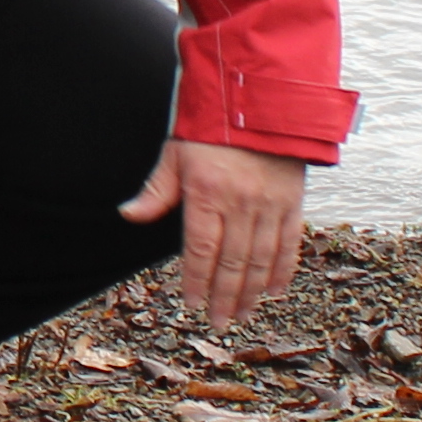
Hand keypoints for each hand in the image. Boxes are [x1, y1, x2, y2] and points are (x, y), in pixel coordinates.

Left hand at [126, 139, 308, 329]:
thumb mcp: (176, 153)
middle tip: (218, 322)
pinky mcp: (292, 202)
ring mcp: (269, 205)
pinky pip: (288, 243)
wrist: (259, 99)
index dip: (196, 281)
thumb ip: (156, 190)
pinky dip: (282, 270)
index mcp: (207, 193)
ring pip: (260, 259)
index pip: (200, 250)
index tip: (192, 304)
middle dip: (224, 297)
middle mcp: (240, 204)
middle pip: (232, 262)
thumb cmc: (212, 126)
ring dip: (251, 292)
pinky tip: (274, 291)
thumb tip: (129, 214)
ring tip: (242, 314)